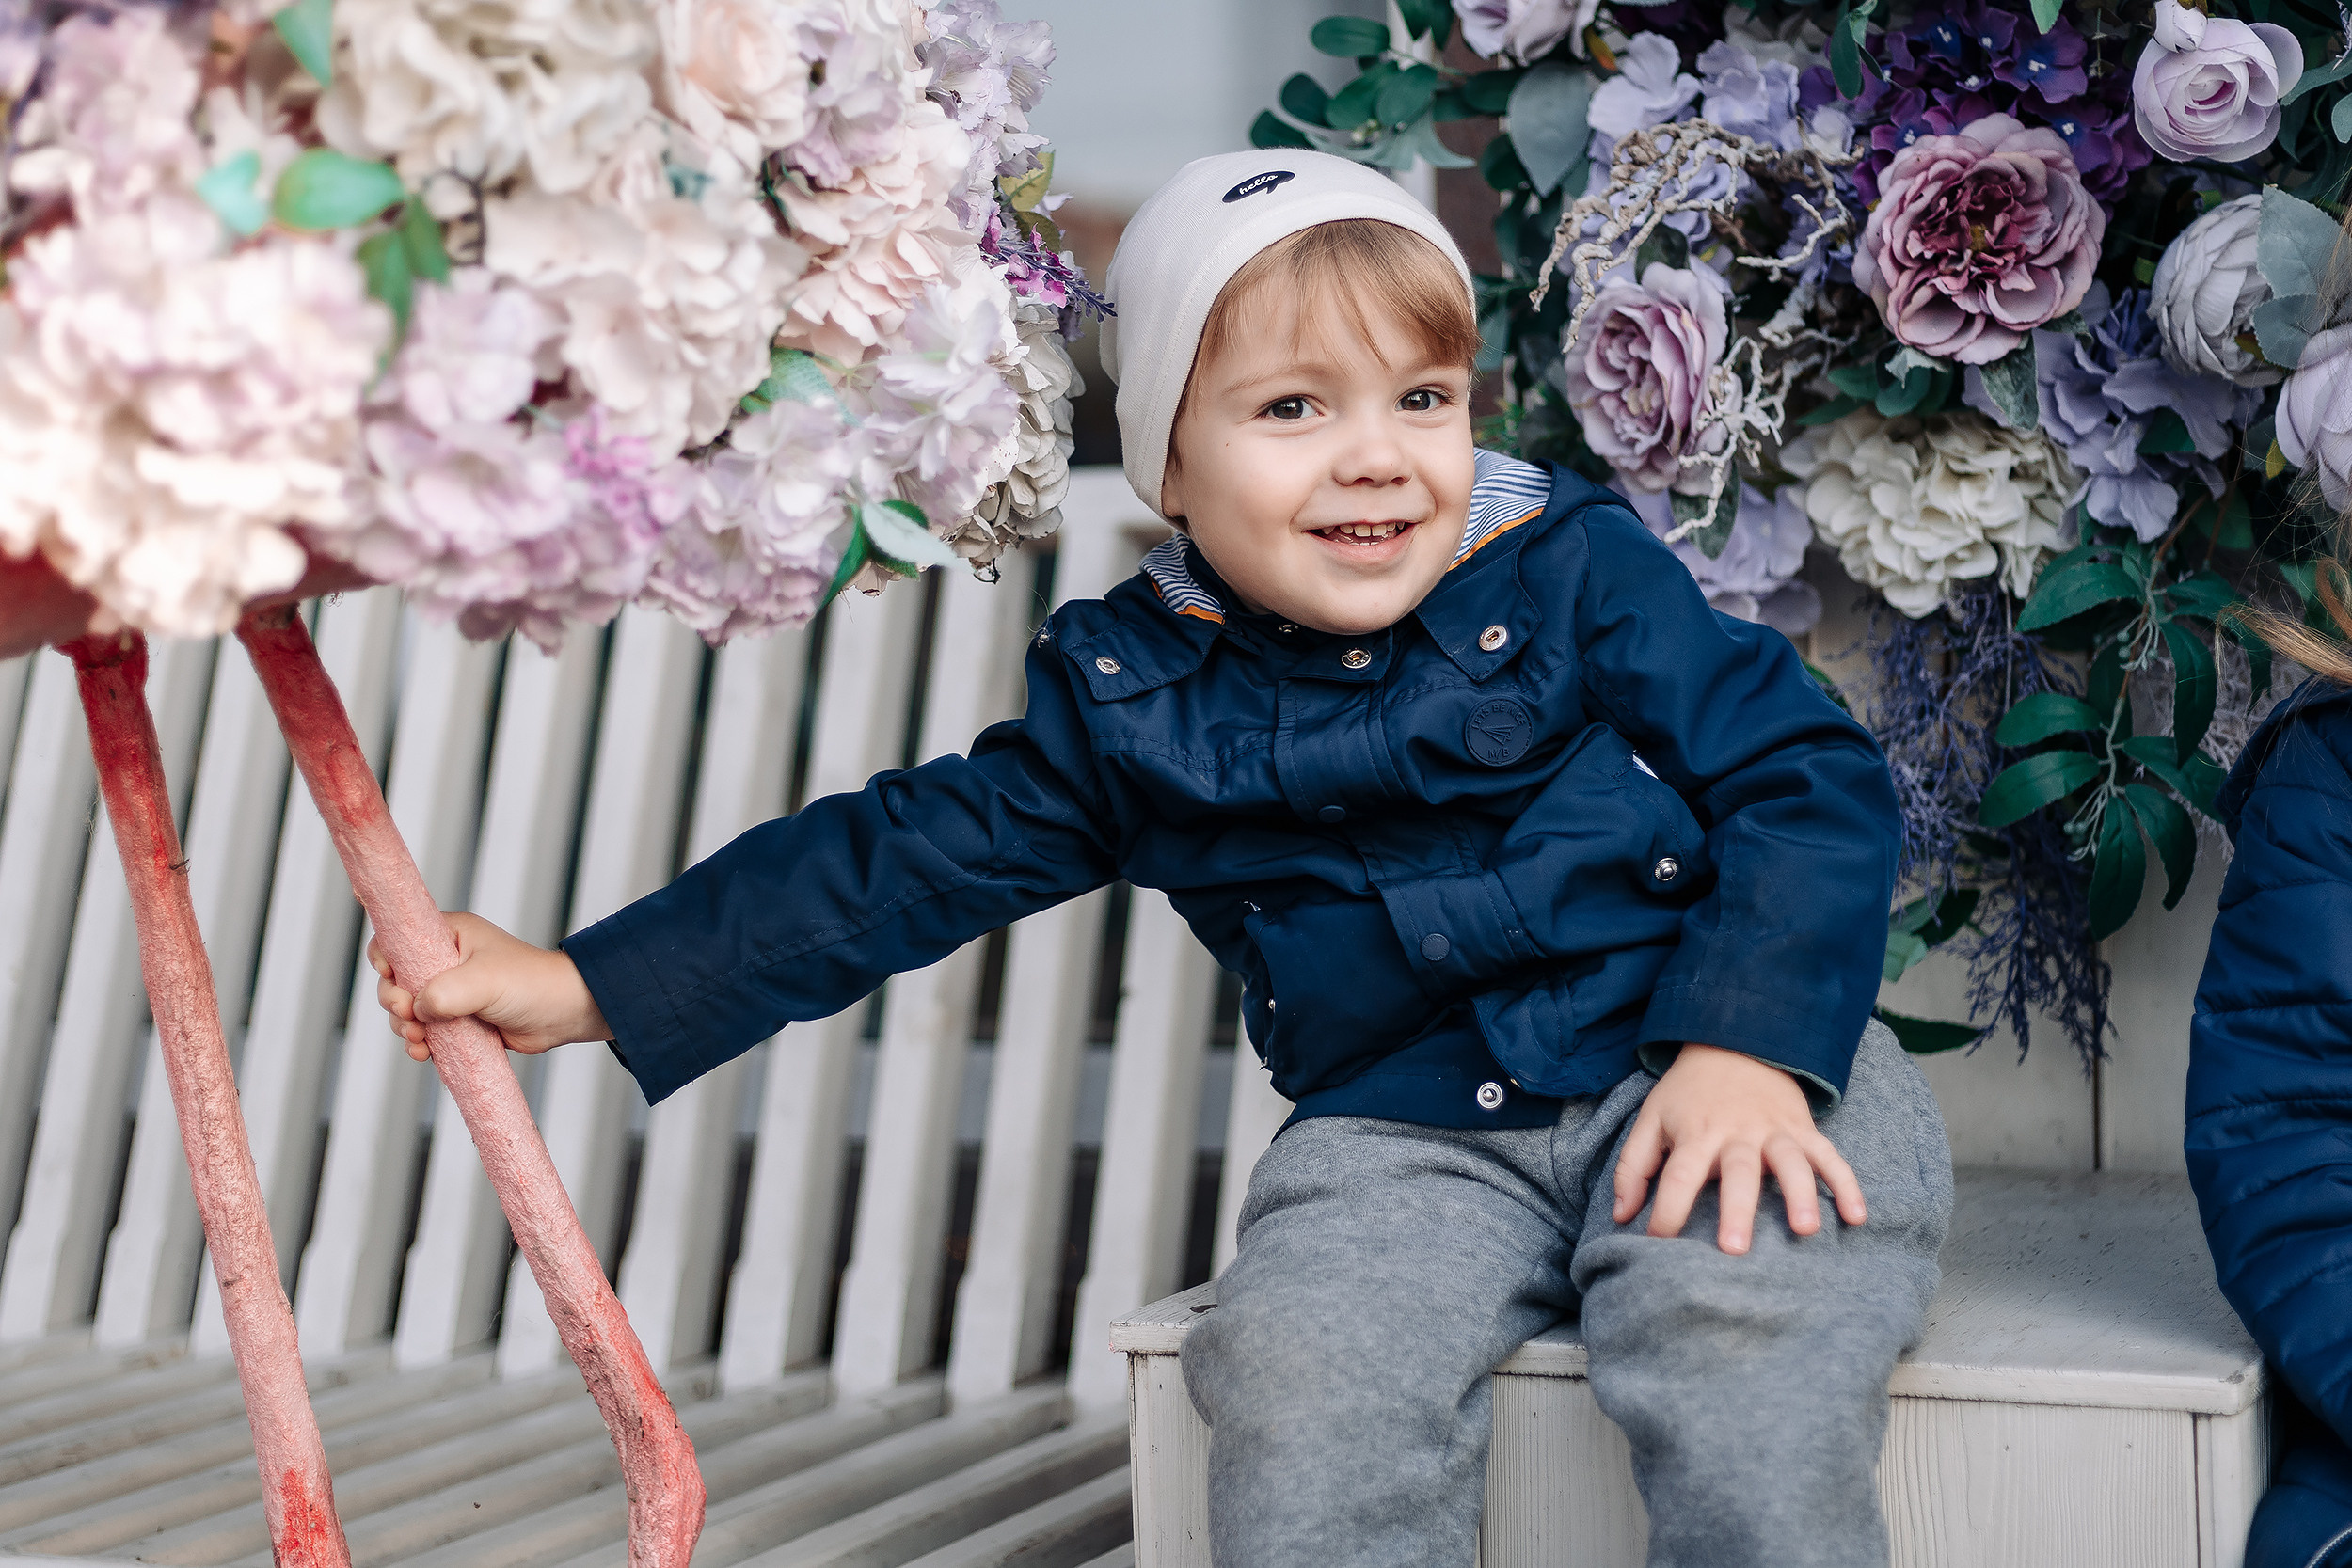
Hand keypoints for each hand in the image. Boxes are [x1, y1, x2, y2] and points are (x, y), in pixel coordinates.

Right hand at [369, 912, 610, 1063]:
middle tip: (410, 1016)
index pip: (398, 937)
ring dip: (404, 1028)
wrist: (564, 1014)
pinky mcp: (456, 1020)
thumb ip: (446, 992)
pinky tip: (424, 1054)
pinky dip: (418, 1044)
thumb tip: (417, 1009)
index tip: (393, 978)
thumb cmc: (532, 983)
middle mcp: (444, 961)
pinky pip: (424, 1032)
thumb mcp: (485, 981)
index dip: (386, 958)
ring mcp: (450, 992)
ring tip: (420, 1041)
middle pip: (395, 980)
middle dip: (394, 1002)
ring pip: (406, 1010)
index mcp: (449, 935)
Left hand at [1610, 1043, 1866, 1254]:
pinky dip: (1847, 1185)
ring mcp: (1775, 1130)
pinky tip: (1857, 1217)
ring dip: (1800, 1194)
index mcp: (1696, 1132)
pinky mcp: (1804, 1129)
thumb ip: (1633, 1167)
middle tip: (1734, 1249)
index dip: (1667, 1210)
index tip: (1659, 1245)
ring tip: (1806, 1230)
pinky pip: (1830, 1157)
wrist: (1734, 1042)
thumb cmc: (1688, 1094)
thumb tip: (1622, 1216)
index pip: (1679, 1175)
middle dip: (1737, 1209)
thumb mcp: (1651, 1119)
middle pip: (1738, 1172)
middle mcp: (1737, 1132)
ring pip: (1791, 1162)